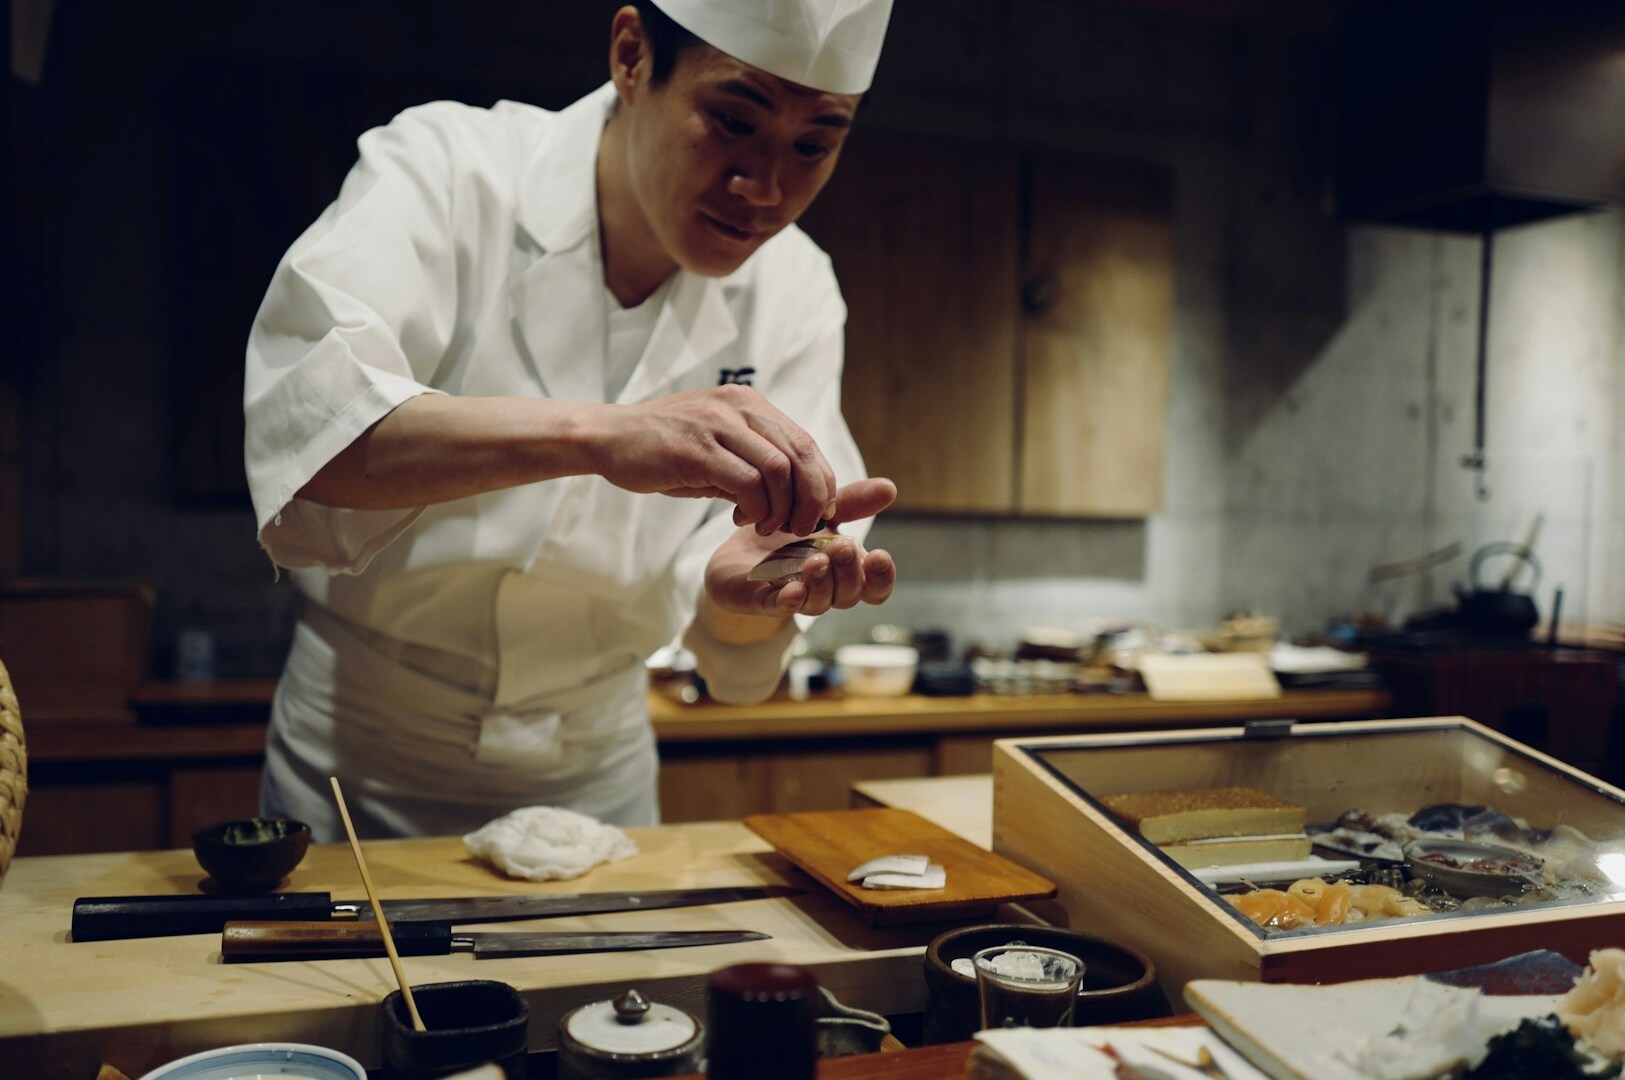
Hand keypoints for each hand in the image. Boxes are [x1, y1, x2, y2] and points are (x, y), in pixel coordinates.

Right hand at [587, 385, 837, 536]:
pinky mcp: (696, 450)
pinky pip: (747, 483)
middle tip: (802, 527)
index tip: (815, 511)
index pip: (805, 442)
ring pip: (778, 470)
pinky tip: (743, 519)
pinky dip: (756, 508)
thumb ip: (751, 464)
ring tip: (769, 527)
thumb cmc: (662, 448)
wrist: (608, 437)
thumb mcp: (715, 447)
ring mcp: (717, 427)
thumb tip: (791, 499)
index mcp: (748, 404)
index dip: (819, 481)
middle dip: (810, 498)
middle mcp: (738, 408)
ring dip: (782, 508)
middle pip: (800, 455)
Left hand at [702, 478, 897, 619]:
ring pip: (818, 603)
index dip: (881, 577)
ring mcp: (796, 599)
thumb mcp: (821, 512)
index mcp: (845, 572)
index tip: (879, 555)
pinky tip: (793, 589)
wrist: (738, 550)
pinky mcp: (762, 601)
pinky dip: (788, 602)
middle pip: (849, 595)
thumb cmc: (787, 535)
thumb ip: (852, 502)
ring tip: (816, 561)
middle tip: (841, 547)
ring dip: (821, 583)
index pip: (874, 587)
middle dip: (848, 572)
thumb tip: (890, 487)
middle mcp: (826, 590)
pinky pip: (778, 608)